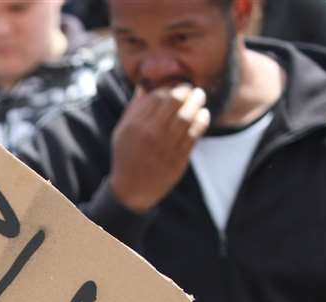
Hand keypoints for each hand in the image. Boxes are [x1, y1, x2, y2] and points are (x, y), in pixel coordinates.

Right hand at [109, 85, 209, 214]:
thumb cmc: (127, 157)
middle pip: (174, 102)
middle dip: (186, 91)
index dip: (169, 88)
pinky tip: (203, 114)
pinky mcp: (178, 158)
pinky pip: (194, 133)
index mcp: (134, 126)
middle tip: (191, 89)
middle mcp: (149, 135)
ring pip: (187, 116)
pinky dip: (202, 120)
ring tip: (200, 97)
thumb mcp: (122, 132)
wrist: (131, 190)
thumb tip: (144, 86)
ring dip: (197, 102)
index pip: (157, 97)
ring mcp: (164, 147)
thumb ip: (133, 109)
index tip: (175, 87)